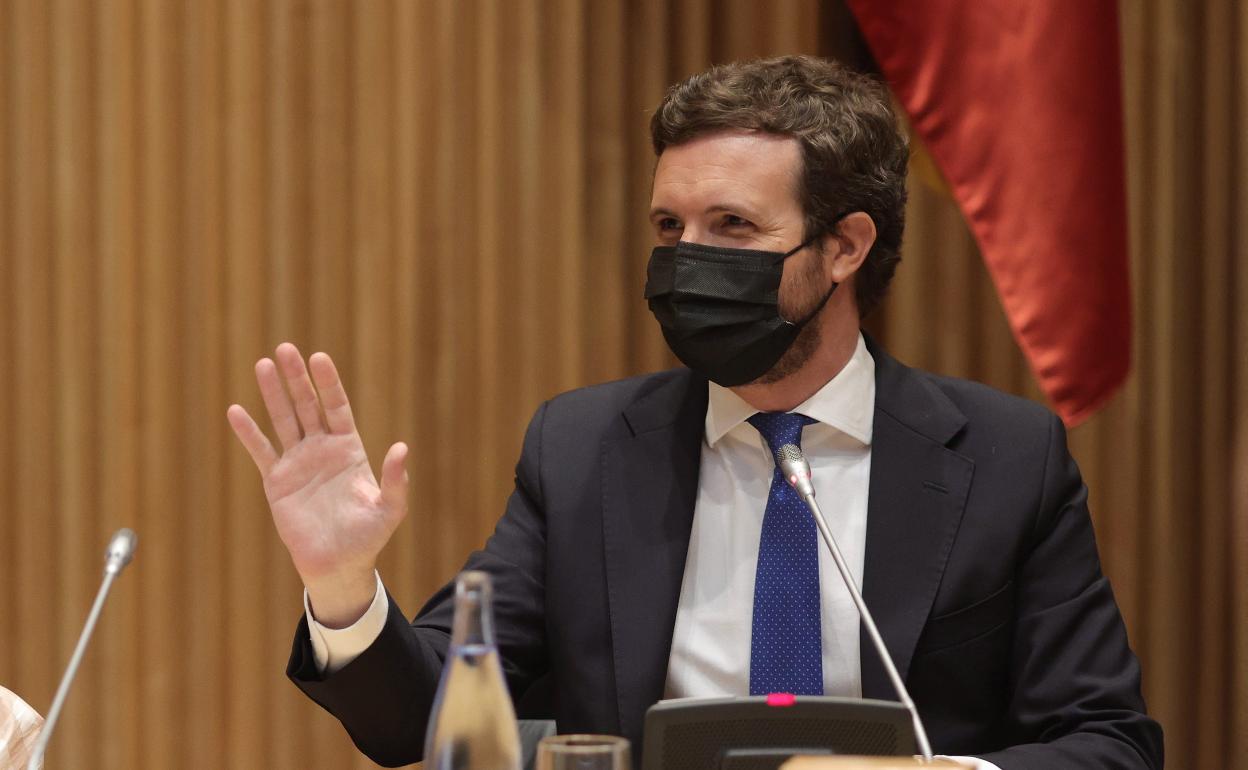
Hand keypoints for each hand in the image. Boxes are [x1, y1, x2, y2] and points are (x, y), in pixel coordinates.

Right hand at [227, 343, 408, 626]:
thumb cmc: (367, 537)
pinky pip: (261, 452)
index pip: (337, 407)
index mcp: (349, 450)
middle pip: (308, 406)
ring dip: (272, 394)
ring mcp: (298, 463)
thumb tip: (401, 448)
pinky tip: (236, 411)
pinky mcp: (277, 482)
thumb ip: (395, 480)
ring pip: (283, 421)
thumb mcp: (389, 509)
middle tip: (285, 348)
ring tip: (262, 364)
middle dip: (297, 378)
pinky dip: (249, 433)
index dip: (328, 383)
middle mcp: (322, 450)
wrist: (338, 564)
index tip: (319, 358)